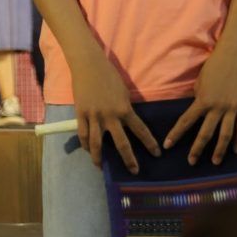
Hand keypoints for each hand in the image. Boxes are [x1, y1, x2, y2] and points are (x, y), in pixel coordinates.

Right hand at [69, 57, 156, 173]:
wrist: (88, 65)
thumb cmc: (109, 76)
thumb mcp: (124, 93)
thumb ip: (125, 109)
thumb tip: (126, 122)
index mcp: (125, 109)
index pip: (140, 131)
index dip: (149, 144)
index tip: (156, 154)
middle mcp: (110, 116)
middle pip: (121, 143)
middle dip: (129, 159)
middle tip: (134, 171)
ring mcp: (94, 116)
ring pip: (96, 143)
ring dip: (99, 157)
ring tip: (100, 167)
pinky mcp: (80, 114)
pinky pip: (82, 133)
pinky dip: (85, 144)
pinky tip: (87, 150)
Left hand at [162, 48, 236, 164]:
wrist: (234, 58)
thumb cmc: (212, 68)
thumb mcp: (199, 84)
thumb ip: (199, 100)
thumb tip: (197, 113)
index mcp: (202, 101)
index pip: (186, 121)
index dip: (176, 134)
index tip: (168, 145)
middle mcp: (218, 107)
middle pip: (206, 133)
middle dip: (198, 149)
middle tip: (192, 161)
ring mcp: (233, 109)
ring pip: (226, 134)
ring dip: (220, 150)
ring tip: (216, 161)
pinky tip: (235, 149)